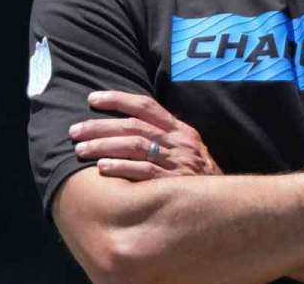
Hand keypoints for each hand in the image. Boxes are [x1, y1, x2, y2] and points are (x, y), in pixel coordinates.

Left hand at [69, 91, 222, 180]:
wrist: (228, 204)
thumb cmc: (200, 177)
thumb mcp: (189, 149)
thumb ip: (164, 137)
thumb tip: (127, 128)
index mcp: (181, 130)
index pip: (145, 105)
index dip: (117, 99)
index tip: (92, 99)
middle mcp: (178, 142)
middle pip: (133, 125)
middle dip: (100, 126)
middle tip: (75, 131)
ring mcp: (176, 162)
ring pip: (135, 145)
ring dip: (104, 145)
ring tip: (80, 149)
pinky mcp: (173, 183)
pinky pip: (143, 172)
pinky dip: (121, 167)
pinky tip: (102, 167)